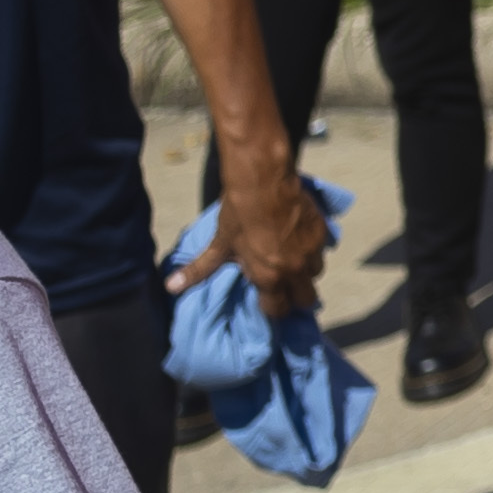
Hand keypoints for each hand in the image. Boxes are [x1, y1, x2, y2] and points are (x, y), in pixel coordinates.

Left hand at [168, 160, 328, 316]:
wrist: (263, 182)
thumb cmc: (238, 215)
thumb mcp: (219, 245)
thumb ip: (199, 271)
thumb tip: (170, 287)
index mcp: (268, 278)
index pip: (278, 310)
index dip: (272, 308)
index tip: (266, 301)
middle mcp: (294, 270)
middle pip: (306, 299)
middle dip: (295, 297)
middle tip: (283, 285)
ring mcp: (311, 251)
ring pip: (314, 274)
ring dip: (304, 273)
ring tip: (290, 260)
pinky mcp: (322, 232)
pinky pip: (321, 251)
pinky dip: (311, 250)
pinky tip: (298, 240)